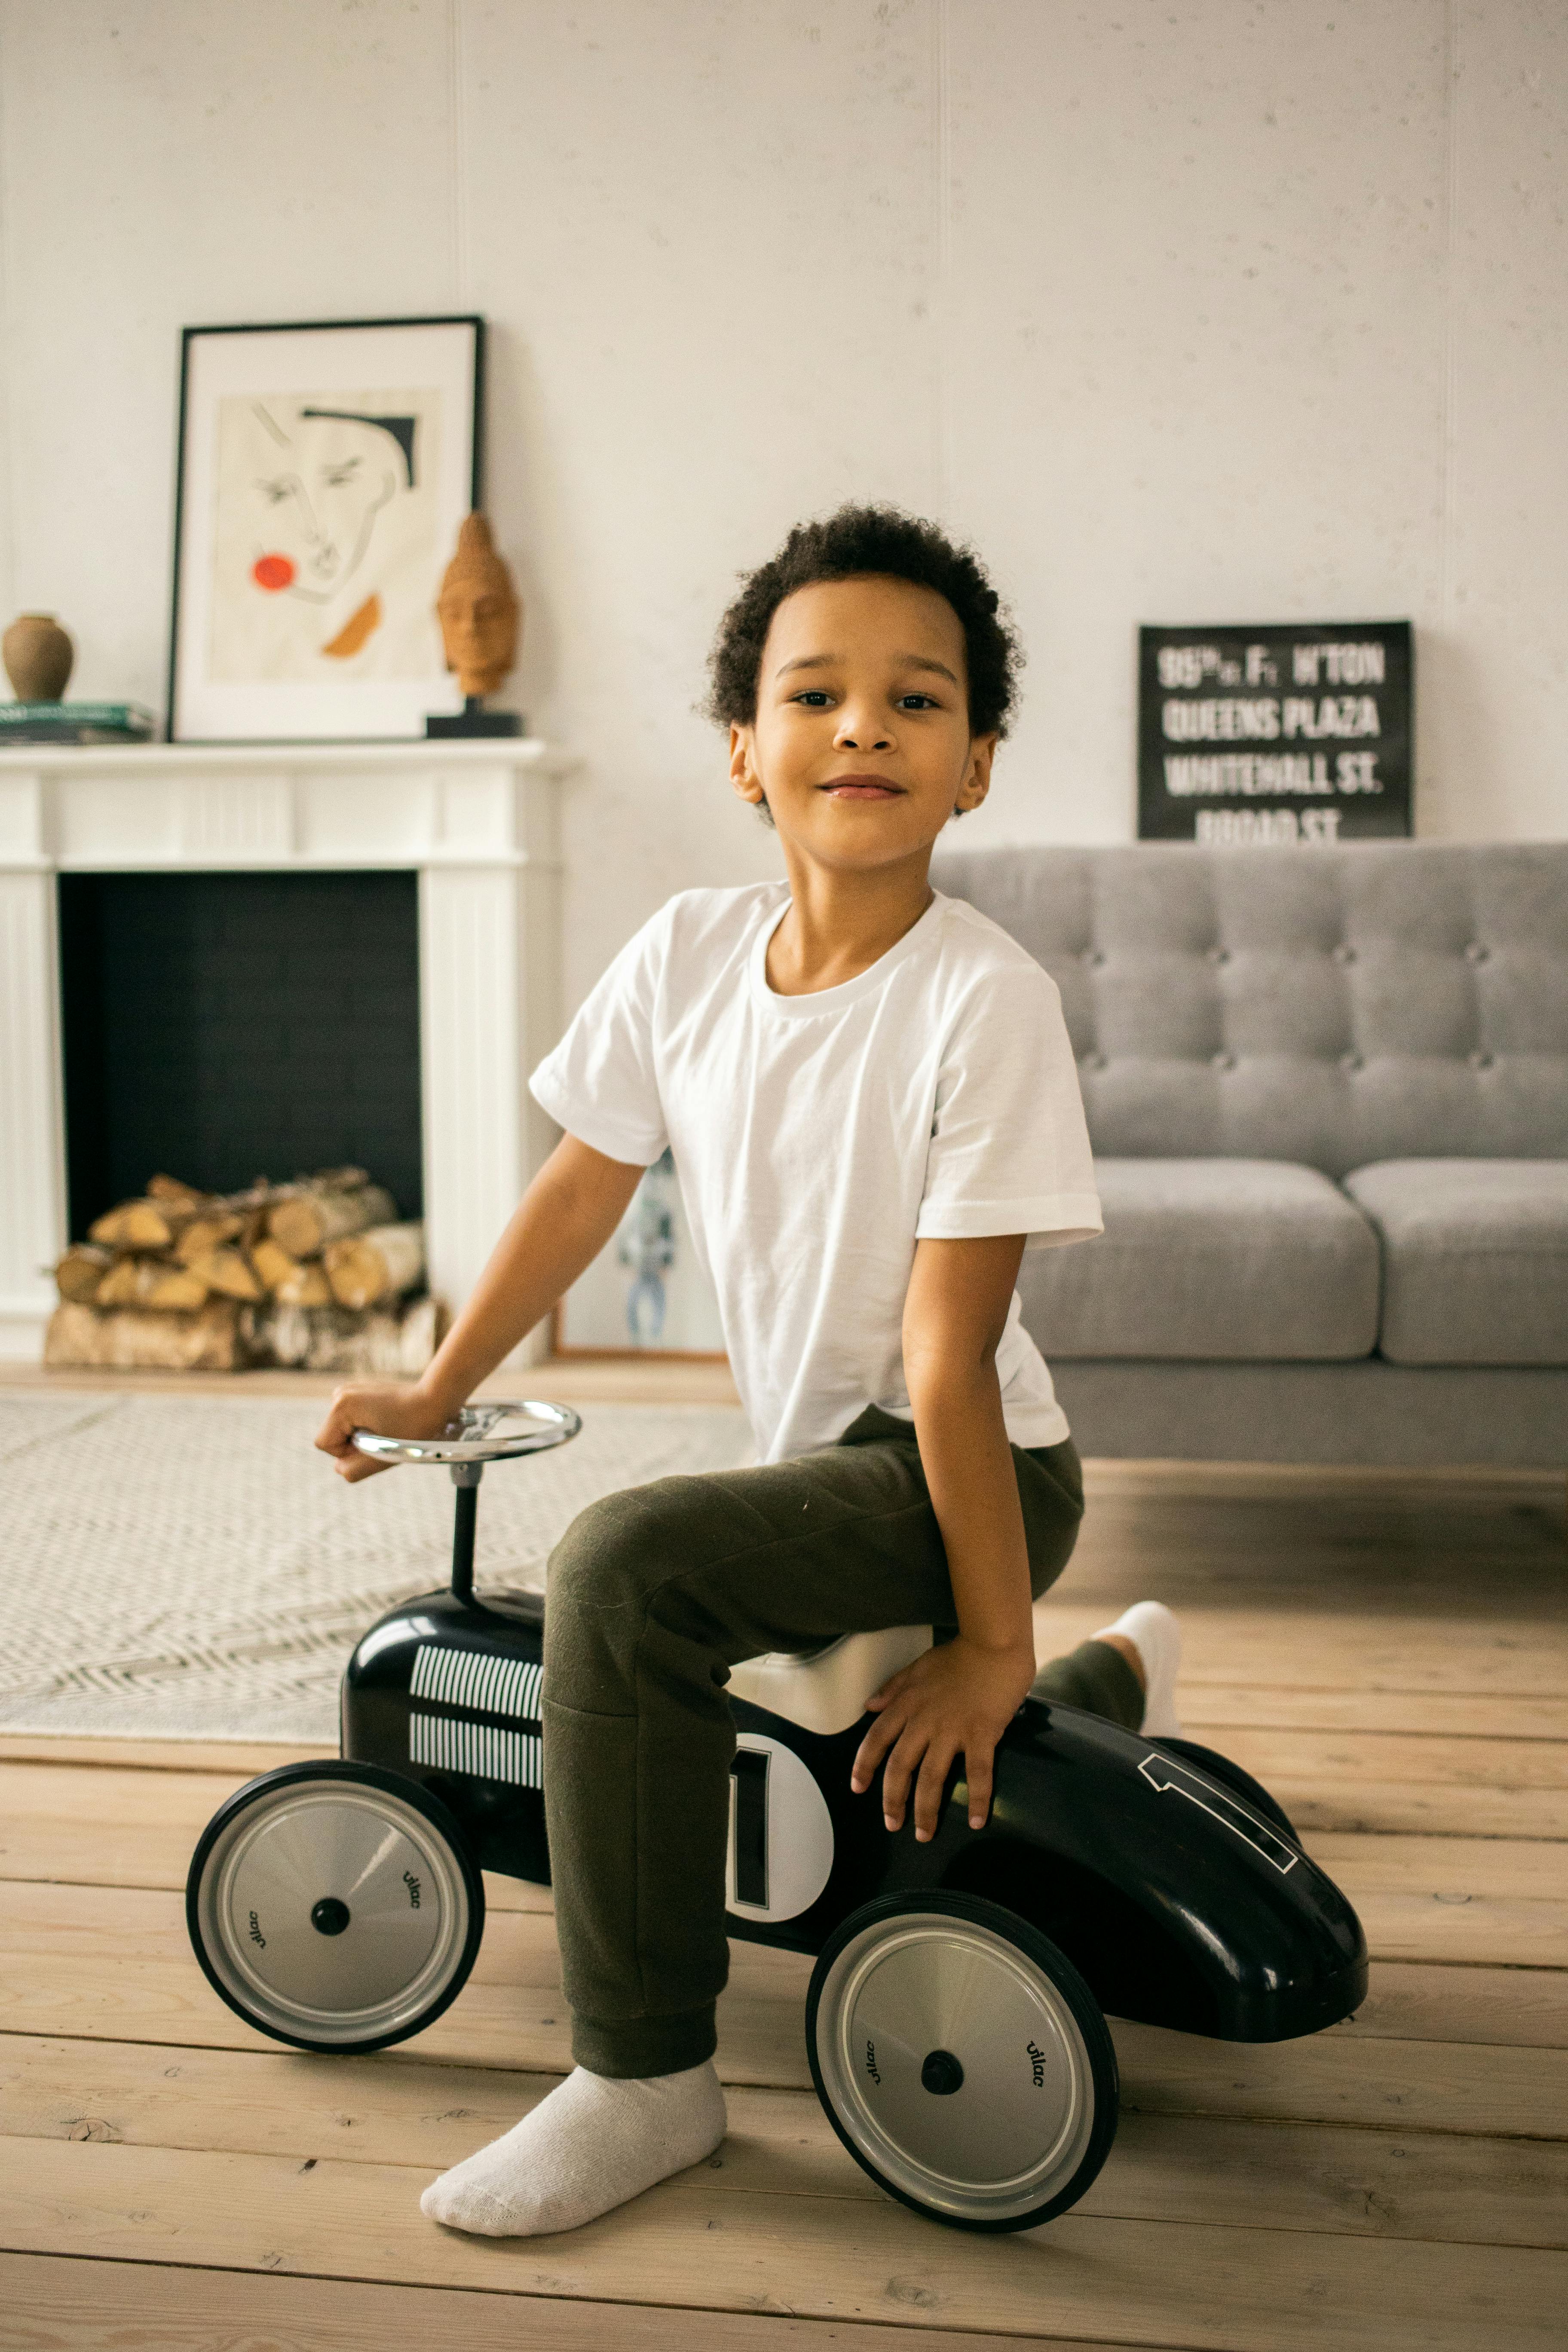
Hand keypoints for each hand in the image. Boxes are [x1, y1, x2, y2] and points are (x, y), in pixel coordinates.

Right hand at [313, 1380, 455, 1482]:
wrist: (435, 1399)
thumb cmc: (413, 1428)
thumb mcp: (383, 1457)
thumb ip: (353, 1469)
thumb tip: (340, 1468)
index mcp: (342, 1406)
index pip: (325, 1444)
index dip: (347, 1453)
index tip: (374, 1445)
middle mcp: (341, 1394)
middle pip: (333, 1436)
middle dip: (355, 1444)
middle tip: (385, 1437)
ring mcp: (349, 1390)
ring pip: (343, 1430)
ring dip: (362, 1436)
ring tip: (388, 1428)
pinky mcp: (359, 1392)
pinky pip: (352, 1421)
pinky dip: (366, 1427)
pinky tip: (387, 1421)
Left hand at [851, 1634, 1037, 1841]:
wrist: (994, 1643)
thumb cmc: (959, 1654)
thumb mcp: (918, 1667)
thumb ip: (892, 1688)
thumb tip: (868, 1707)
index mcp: (907, 1704)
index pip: (877, 1739)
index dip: (864, 1765)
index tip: (858, 1787)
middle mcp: (924, 1720)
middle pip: (900, 1766)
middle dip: (893, 1799)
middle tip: (892, 1824)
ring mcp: (953, 1729)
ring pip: (932, 1777)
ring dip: (926, 1809)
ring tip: (924, 1834)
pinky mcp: (982, 1734)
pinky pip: (978, 1773)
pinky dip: (977, 1798)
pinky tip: (976, 1821)